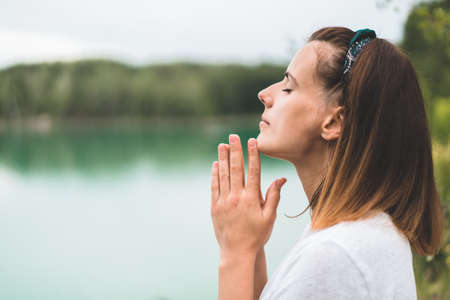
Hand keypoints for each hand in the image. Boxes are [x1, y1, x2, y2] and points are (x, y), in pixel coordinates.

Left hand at [210, 134, 286, 256]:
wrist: (237, 252)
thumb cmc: (257, 235)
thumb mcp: (269, 217)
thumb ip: (273, 196)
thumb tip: (281, 178)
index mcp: (251, 199)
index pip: (253, 171)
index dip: (252, 154)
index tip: (251, 141)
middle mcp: (236, 198)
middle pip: (235, 169)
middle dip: (235, 150)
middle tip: (233, 136)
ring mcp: (223, 202)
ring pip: (223, 175)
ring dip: (222, 158)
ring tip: (222, 144)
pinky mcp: (214, 207)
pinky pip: (214, 186)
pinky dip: (215, 174)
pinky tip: (215, 164)